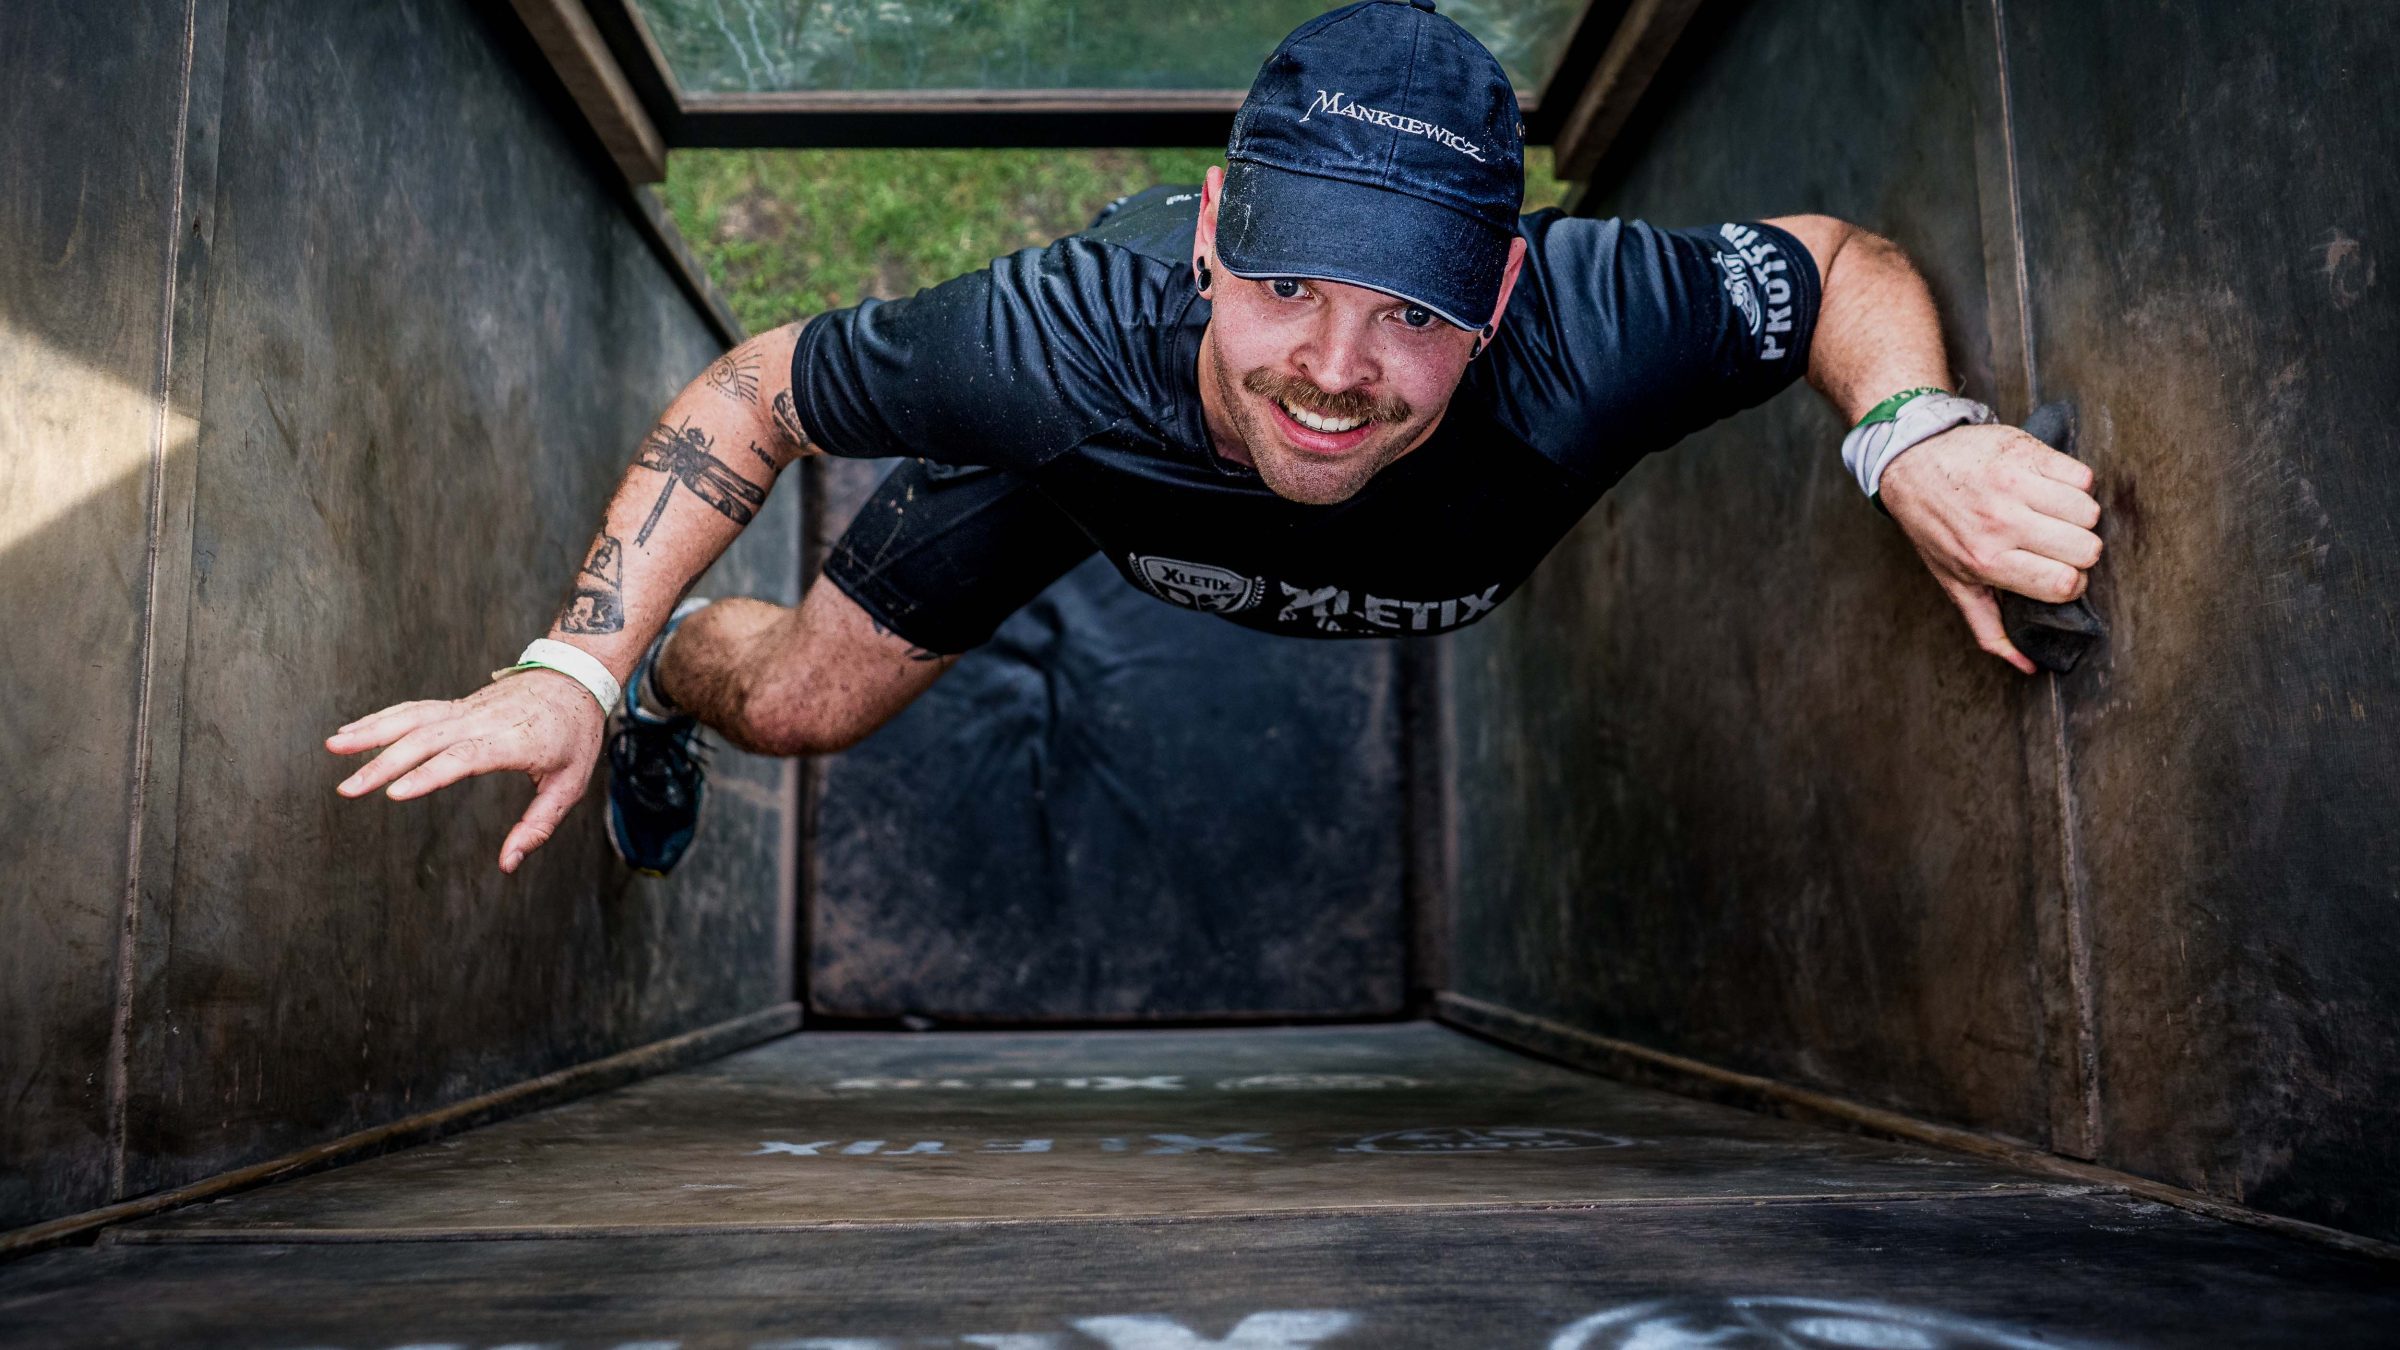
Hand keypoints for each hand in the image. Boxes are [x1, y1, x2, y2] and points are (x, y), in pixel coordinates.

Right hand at [325, 671, 607, 872]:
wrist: (574, 678)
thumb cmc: (575, 735)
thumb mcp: (570, 784)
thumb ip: (538, 826)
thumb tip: (508, 864)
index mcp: (514, 740)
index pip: (464, 757)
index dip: (428, 774)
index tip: (395, 793)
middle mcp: (484, 720)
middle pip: (427, 739)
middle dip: (383, 764)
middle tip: (348, 790)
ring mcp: (467, 709)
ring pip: (412, 718)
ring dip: (371, 733)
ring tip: (333, 747)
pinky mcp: (456, 705)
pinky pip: (414, 710)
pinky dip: (380, 718)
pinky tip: (350, 731)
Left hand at [1877, 422, 2103, 674]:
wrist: (1912, 462)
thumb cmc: (1935, 526)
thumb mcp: (1954, 581)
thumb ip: (1990, 627)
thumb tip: (2028, 665)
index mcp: (1985, 560)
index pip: (2064, 583)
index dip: (2071, 583)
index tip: (2059, 575)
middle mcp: (2000, 522)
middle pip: (2086, 549)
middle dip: (2079, 552)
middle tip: (2055, 545)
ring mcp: (2013, 484)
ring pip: (2089, 512)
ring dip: (2079, 517)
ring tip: (2052, 516)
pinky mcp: (2025, 451)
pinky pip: (2083, 476)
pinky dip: (2076, 485)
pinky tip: (2050, 490)